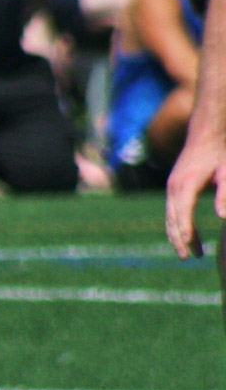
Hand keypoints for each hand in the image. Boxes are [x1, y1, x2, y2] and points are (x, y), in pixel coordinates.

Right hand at [165, 131, 225, 258]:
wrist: (206, 131)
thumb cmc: (220, 151)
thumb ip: (225, 195)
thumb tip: (222, 218)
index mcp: (187, 184)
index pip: (183, 214)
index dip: (186, 231)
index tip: (189, 247)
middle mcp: (174, 186)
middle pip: (172, 219)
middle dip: (179, 240)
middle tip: (187, 258)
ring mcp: (171, 186)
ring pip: (169, 217)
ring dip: (176, 235)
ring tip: (187, 253)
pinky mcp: (173, 185)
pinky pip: (171, 211)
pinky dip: (175, 225)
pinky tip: (184, 235)